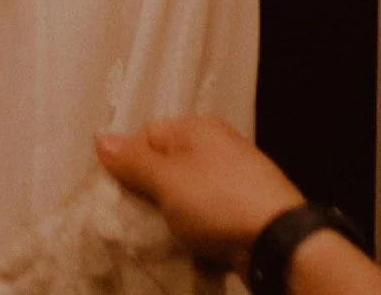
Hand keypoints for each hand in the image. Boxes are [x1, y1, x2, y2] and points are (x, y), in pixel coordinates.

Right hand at [96, 117, 307, 268]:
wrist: (279, 243)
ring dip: (174, 220)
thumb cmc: (218, 202)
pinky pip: (209, 221)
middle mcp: (217, 149)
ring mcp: (234, 182)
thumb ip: (133, 161)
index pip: (148, 135)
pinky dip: (199, 236)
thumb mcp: (167, 180)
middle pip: (168, 168)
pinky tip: (192, 252)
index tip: (119, 193)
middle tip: (137, 220)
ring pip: (187, 198)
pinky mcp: (245, 214)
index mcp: (197, 128)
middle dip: (151, 196)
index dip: (130, 162)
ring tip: (164, 240)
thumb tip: (101, 137)